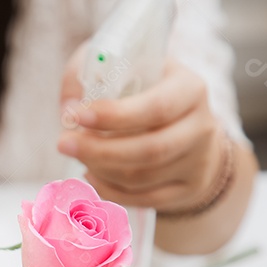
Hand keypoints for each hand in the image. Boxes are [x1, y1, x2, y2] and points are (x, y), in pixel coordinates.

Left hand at [58, 48, 225, 212]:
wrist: (186, 122)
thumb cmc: (144, 89)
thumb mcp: (122, 67)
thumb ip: (91, 75)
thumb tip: (68, 107)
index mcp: (190, 89)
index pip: (157, 107)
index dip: (115, 115)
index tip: (76, 116)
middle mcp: (202, 126)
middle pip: (150, 150)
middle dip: (99, 150)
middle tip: (63, 144)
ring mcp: (199, 162)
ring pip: (142, 178)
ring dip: (101, 169)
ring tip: (78, 154)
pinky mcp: (189, 188)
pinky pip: (143, 199)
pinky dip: (109, 190)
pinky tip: (91, 174)